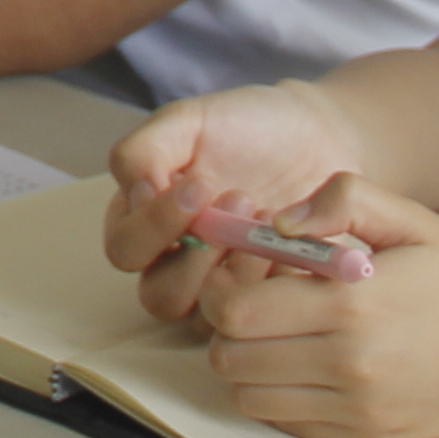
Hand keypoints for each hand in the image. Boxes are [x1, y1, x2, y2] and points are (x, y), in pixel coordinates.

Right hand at [100, 79, 368, 304]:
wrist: (312, 134)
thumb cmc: (242, 125)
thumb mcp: (186, 120)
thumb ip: (143, 151)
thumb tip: (136, 198)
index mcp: (141, 221)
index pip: (126, 249)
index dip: (156, 226)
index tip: (200, 186)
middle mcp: (172, 264)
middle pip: (160, 297)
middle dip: (199, 257)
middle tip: (243, 199)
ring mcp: (219, 288)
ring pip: (208, 317)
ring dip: (238, 273)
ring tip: (268, 219)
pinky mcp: (263, 300)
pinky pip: (260, 317)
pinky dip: (277, 282)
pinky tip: (296, 240)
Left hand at [186, 179, 438, 437]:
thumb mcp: (413, 219)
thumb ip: (343, 200)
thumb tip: (280, 219)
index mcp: (351, 303)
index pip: (236, 312)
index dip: (222, 289)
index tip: (241, 273)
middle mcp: (348, 364)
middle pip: (232, 357)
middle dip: (227, 326)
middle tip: (255, 303)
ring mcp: (357, 407)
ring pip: (250, 396)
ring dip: (247, 364)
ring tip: (279, 334)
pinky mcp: (367, 435)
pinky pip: (287, 423)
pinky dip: (277, 395)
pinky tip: (304, 365)